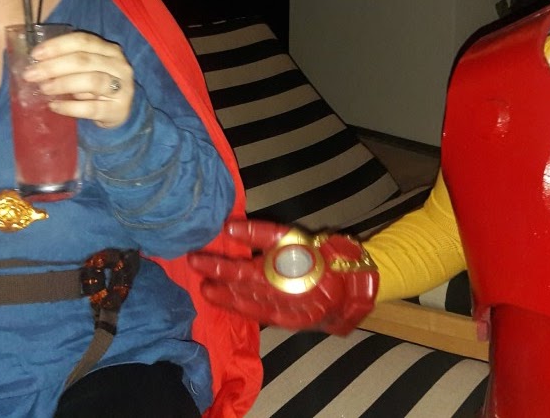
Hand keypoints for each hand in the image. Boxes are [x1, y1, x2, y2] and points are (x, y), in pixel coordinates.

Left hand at [20, 31, 134, 128]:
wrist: (118, 112)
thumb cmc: (96, 87)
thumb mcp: (87, 69)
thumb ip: (69, 61)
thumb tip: (37, 61)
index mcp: (110, 50)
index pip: (83, 41)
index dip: (57, 46)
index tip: (35, 54)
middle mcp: (119, 65)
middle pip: (84, 60)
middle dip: (53, 66)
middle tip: (31, 74)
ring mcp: (122, 88)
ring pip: (91, 81)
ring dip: (63, 84)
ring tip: (43, 89)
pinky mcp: (118, 110)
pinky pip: (92, 108)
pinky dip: (70, 107)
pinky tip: (54, 106)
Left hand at [187, 219, 378, 334]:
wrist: (354, 283)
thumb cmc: (322, 254)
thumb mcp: (291, 235)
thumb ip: (259, 232)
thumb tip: (228, 227)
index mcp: (273, 273)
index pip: (235, 270)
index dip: (215, 264)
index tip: (195, 256)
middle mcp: (273, 297)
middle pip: (237, 290)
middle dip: (215, 282)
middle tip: (195, 271)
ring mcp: (280, 313)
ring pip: (245, 306)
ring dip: (225, 299)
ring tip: (208, 290)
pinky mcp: (289, 322)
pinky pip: (260, 316)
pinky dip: (243, 309)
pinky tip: (232, 304)